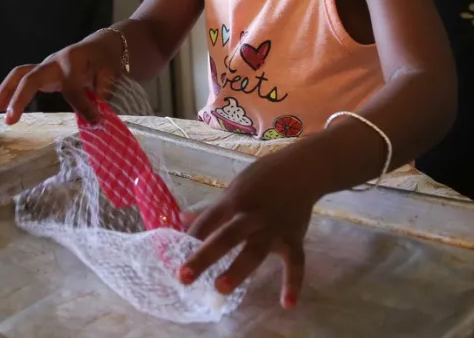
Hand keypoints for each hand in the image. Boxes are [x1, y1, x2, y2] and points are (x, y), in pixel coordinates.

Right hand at [0, 29, 125, 123]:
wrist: (102, 45)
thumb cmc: (106, 60)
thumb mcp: (111, 74)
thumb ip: (102, 92)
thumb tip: (95, 117)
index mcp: (73, 61)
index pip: (72, 88)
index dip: (83, 106)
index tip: (95, 122)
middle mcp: (54, 61)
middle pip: (31, 77)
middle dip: (19, 97)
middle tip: (10, 119)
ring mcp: (46, 66)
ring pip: (20, 74)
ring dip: (5, 90)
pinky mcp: (43, 72)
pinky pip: (21, 78)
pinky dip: (9, 90)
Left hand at [178, 143, 327, 309]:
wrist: (302, 170)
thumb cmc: (263, 179)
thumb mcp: (234, 189)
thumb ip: (211, 210)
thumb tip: (181, 220)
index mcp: (233, 202)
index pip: (207, 222)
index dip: (189, 239)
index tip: (171, 258)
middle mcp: (251, 216)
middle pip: (225, 237)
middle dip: (204, 256)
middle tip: (183, 276)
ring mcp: (273, 228)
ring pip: (255, 251)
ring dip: (238, 269)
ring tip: (221, 288)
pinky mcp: (294, 238)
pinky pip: (295, 263)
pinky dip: (293, 283)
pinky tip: (288, 304)